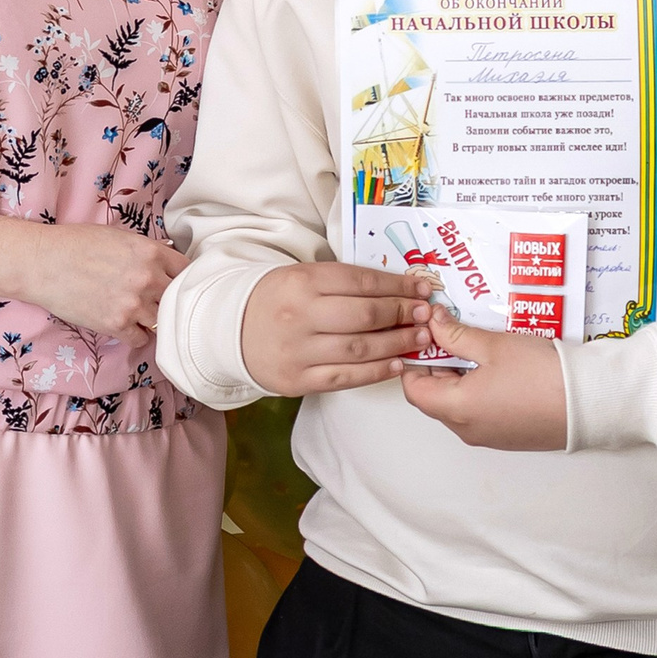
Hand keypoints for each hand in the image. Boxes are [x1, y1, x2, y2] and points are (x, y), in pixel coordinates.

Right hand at [27, 222, 186, 342]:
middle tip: (155, 300)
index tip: (173, 282)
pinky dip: (136, 335)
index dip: (181, 276)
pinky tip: (126, 326)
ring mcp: (133, 305)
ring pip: (161, 321)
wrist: (44, 263)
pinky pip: (141, 339)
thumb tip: (164, 264)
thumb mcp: (118, 236)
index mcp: (151, 252)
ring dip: (152, 319)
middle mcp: (147, 279)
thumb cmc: (76, 244)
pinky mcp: (116, 325)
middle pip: (177, 297)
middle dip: (168, 298)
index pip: (186, 270)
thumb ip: (145, 251)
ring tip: (138, 314)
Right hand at [241, 261, 430, 395]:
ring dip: (396, 343)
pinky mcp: (298, 380)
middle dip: (401, 314)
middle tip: (425, 314)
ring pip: (359, 349)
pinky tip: (396, 364)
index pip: (360, 282)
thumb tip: (398, 289)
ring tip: (419, 338)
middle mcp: (299, 316)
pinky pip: (345, 377)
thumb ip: (343, 282)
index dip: (397, 286)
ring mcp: (298, 351)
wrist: (231, 333)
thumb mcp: (301, 277)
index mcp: (301, 282)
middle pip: (364, 316)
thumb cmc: (276, 301)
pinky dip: (375, 372)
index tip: (421, 289)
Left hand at [400, 310, 568, 450]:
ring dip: (458, 377)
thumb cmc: (543, 376)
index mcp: (456, 409)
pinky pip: (479, 413)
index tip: (425, 336)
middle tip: (451, 335)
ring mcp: (487, 437)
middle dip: (437, 365)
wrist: (589, 404)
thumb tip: (434, 323)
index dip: (414, 359)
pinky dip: (477, 391)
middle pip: (433, 397)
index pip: (413, 388)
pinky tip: (496, 369)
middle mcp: (466, 429)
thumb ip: (456, 335)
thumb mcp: (494, 346)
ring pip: (456, 405)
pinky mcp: (506, 437)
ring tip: (476, 348)